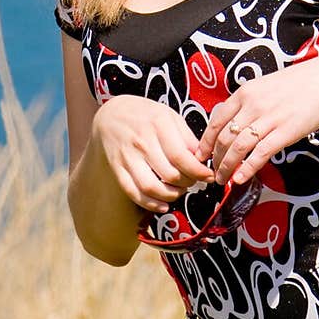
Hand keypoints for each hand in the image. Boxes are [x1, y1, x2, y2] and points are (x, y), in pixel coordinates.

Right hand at [92, 95, 214, 212]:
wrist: (110, 114)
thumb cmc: (144, 115)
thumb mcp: (169, 115)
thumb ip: (187, 137)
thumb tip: (203, 160)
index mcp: (158, 124)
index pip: (181, 156)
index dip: (198, 171)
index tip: (208, 176)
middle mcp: (141, 142)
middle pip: (170, 174)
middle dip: (188, 183)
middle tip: (193, 181)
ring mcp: (127, 157)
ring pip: (151, 187)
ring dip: (171, 195)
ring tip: (179, 190)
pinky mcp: (117, 169)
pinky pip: (133, 192)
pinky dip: (150, 204)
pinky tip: (163, 204)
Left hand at [199, 56, 318, 184]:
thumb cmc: (298, 85)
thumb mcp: (265, 86)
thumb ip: (247, 102)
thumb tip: (231, 122)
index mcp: (244, 93)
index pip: (216, 121)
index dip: (206, 142)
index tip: (201, 155)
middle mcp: (252, 105)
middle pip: (224, 137)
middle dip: (215, 158)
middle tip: (212, 172)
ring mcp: (268, 119)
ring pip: (238, 148)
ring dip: (227, 167)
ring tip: (223, 179)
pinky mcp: (285, 132)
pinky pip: (260, 153)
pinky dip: (247, 168)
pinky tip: (240, 179)